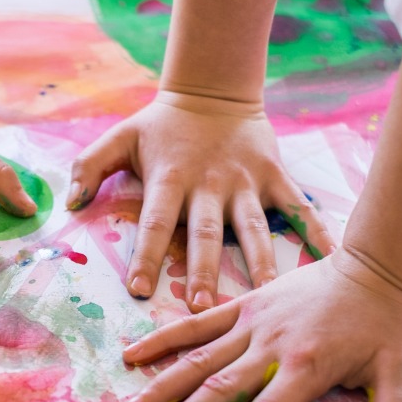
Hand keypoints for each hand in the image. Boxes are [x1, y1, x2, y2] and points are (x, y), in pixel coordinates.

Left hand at [68, 91, 335, 310]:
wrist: (213, 93)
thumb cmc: (161, 126)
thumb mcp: (120, 137)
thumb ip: (90, 166)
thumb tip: (69, 201)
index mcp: (170, 180)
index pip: (154, 222)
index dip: (145, 255)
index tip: (138, 290)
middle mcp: (208, 185)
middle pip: (204, 233)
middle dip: (204, 270)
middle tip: (201, 308)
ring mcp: (245, 182)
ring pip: (252, 228)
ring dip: (256, 263)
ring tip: (263, 298)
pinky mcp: (274, 177)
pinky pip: (298, 208)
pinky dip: (316, 232)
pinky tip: (331, 259)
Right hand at [120, 247, 401, 401]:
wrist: (374, 265)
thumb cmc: (386, 325)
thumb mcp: (400, 373)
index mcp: (306, 367)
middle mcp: (270, 347)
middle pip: (217, 391)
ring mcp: (250, 324)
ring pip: (197, 360)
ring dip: (162, 387)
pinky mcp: (242, 305)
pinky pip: (196, 325)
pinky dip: (163, 339)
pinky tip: (132, 357)